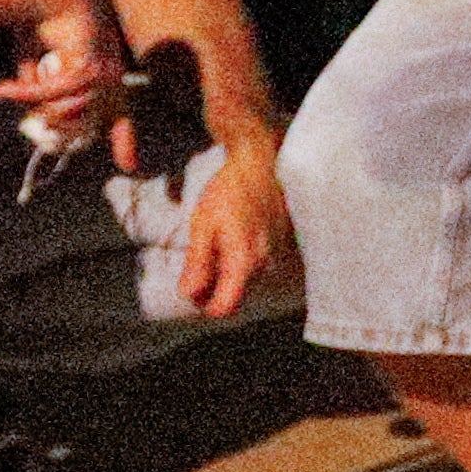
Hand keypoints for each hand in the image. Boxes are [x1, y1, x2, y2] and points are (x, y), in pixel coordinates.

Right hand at [0, 0, 118, 139]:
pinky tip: (5, 89)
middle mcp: (113, 73)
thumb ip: (42, 90)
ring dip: (36, 104)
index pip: (121, 113)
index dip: (125, 139)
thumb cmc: (40, 19)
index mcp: (106, 71)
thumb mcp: (39, 61)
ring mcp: (106, 69)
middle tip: (31, 125)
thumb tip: (39, 120)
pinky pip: (57, 93)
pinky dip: (27, 93)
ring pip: (70, 110)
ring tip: (9, 91)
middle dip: (56, 125)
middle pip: (87, 122)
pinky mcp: (91, 64)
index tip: (129, 166)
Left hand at [160, 132, 286, 320]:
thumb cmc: (228, 191)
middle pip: (236, 296)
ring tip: (215, 245)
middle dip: (214, 289)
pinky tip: (232, 238)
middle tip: (196, 264)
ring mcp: (276, 255)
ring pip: (246, 281)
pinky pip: (257, 266)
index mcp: (243, 261)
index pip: (226, 307)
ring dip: (227, 273)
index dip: (205, 305)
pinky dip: (241, 260)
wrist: (259, 164)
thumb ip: (197, 263)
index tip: (192, 290)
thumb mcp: (202, 224)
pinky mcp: (281, 247)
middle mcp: (265, 263)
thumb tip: (189, 294)